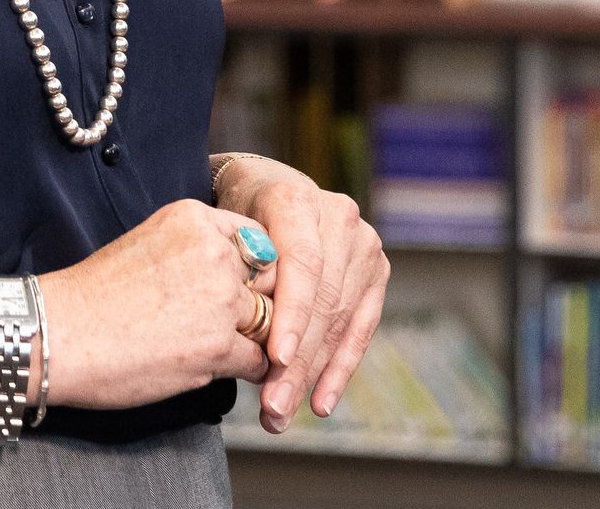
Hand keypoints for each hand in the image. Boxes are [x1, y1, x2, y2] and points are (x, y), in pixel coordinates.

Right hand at [38, 200, 273, 411]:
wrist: (58, 332)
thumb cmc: (93, 295)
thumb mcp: (148, 245)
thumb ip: (194, 253)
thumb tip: (233, 278)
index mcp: (194, 218)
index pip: (257, 239)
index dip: (255, 269)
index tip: (243, 288)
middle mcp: (214, 252)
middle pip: (271, 280)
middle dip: (261, 304)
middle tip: (241, 324)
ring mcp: (219, 299)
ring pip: (270, 322)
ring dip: (255, 340)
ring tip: (225, 348)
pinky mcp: (217, 346)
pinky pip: (258, 360)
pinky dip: (246, 371)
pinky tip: (217, 368)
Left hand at [218, 163, 388, 431]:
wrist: (260, 187)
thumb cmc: (230, 214)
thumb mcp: (223, 230)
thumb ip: (238, 272)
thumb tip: (241, 339)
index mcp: (294, 198)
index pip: (301, 263)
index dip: (291, 314)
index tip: (274, 359)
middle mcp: (337, 217)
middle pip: (321, 300)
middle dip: (297, 360)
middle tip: (272, 407)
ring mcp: (362, 244)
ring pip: (338, 320)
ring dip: (312, 374)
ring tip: (282, 412)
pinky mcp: (376, 271)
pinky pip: (359, 329)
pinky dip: (337, 369)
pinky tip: (320, 402)